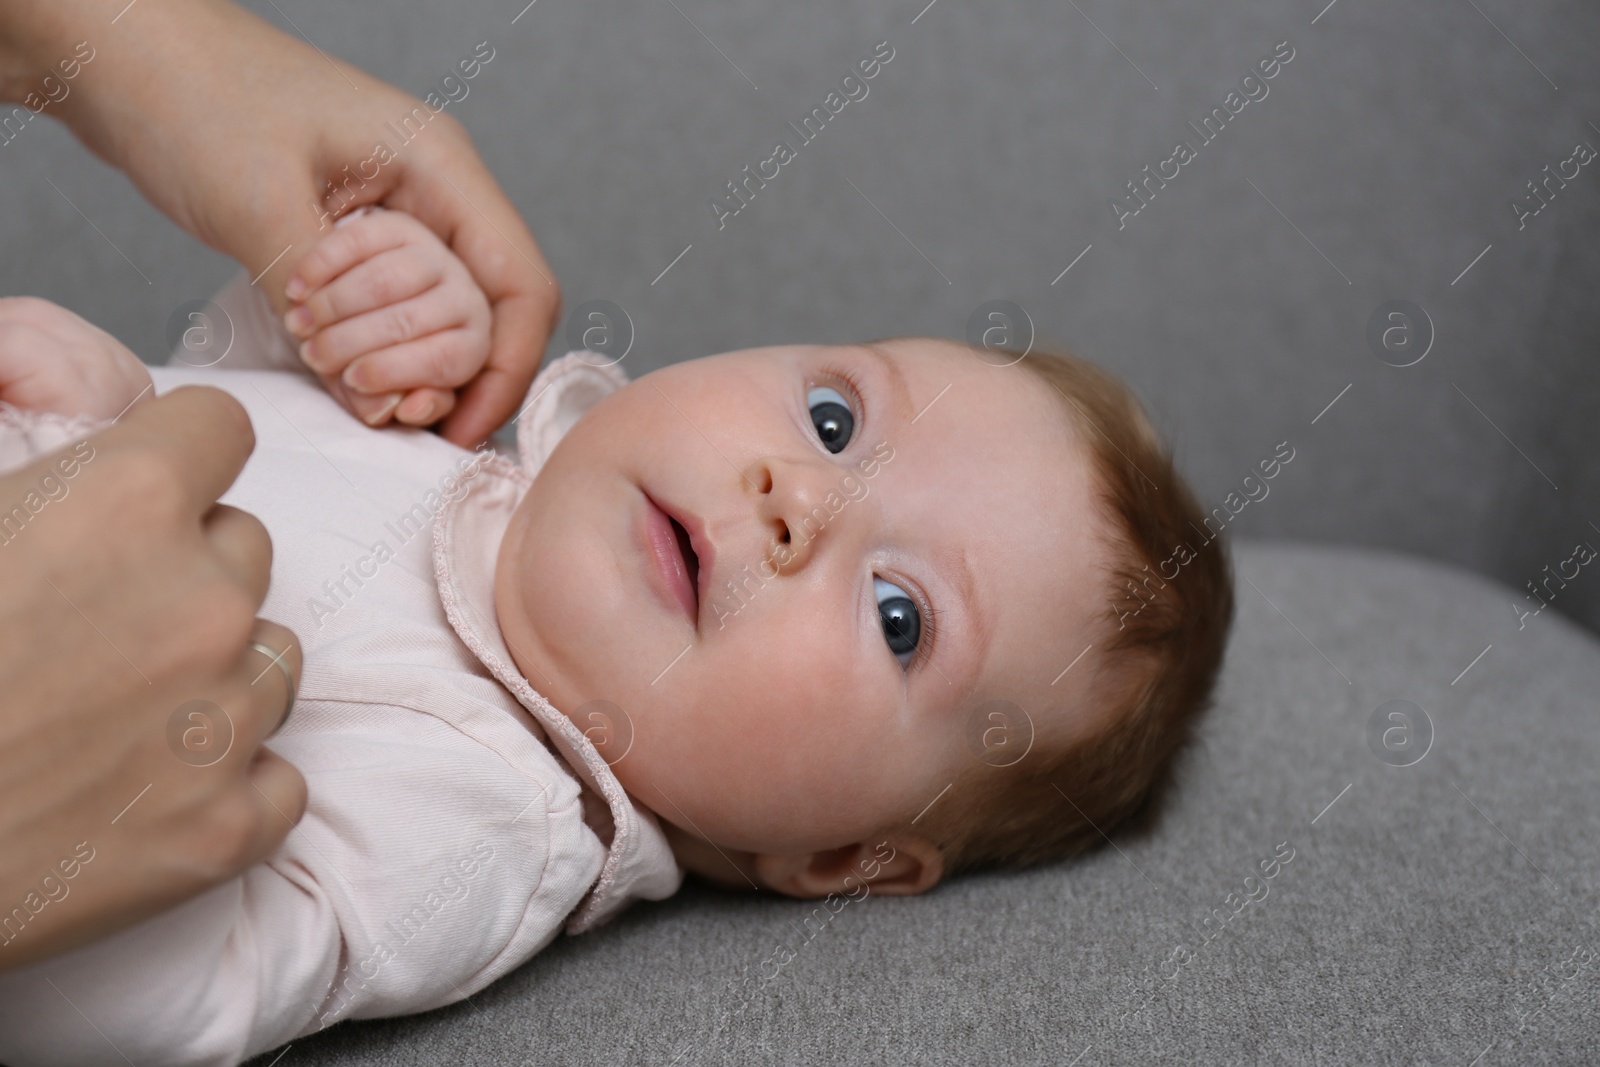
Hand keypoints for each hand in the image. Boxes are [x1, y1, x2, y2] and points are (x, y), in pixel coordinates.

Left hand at [0, 0, 559, 448]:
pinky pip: (393, 313)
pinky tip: (331, 367)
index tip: (458, 429)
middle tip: (374, 402)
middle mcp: (436, 194)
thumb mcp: (256, 202)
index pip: (522, 286)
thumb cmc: (191, 92)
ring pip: (442, 319)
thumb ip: (318, 304)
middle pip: (490, 313)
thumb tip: (372, 403)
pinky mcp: (357, 241)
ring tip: (336, 376)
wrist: (121, 49)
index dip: (507, 369)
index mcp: (441, 167)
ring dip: (399, 362)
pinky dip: (369, 349)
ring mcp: (400, 217)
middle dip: (441, 369)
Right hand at [0, 386, 305, 969]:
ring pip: (272, 656)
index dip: (177, 452)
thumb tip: (42, 421)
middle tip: (95, 621)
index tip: (145, 489)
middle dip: (185, 567)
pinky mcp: (229, 826)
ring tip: (112, 709)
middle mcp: (203, 602)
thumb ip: (23, 466)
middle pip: (244, 546)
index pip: (218, 427)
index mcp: (123, 503)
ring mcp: (226, 720)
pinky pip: (278, 775)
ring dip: (216, 671)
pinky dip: (227, 783)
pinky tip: (145, 791)